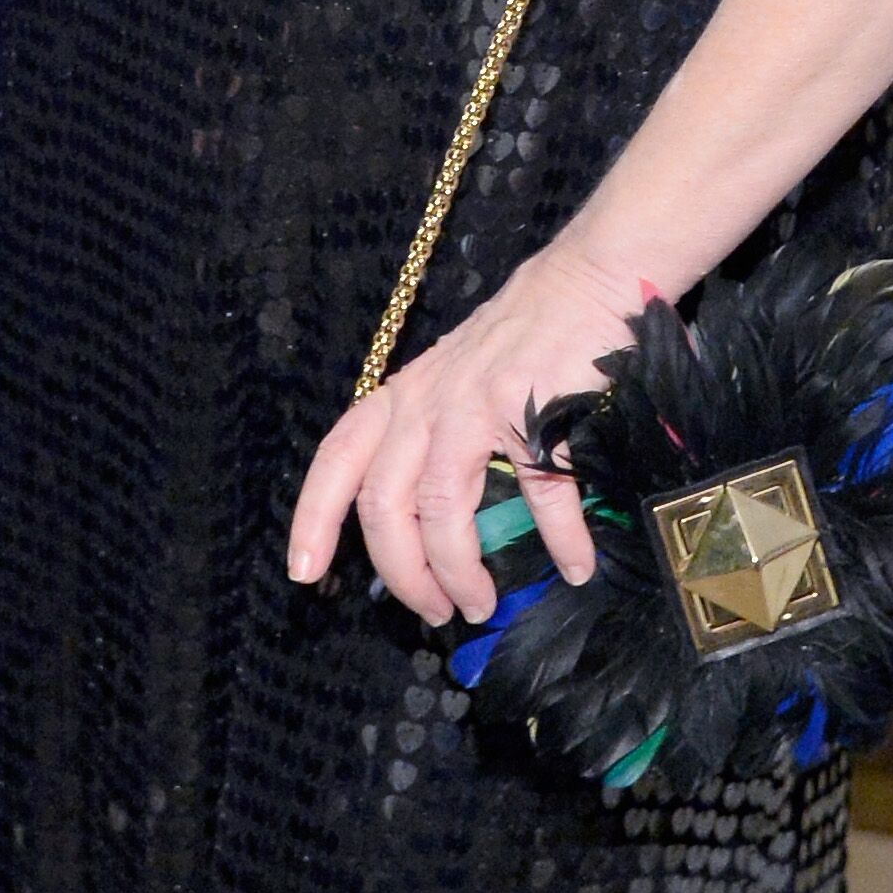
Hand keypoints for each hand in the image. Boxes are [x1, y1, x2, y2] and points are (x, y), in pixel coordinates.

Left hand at [286, 238, 645, 627]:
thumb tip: (429, 532)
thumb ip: (432, 439)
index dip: (313, 518)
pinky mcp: (531, 409)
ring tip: (480, 603)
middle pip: (384, 504)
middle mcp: (427, 402)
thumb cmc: (521, 340)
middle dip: (401, 573)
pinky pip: (540, 496)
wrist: (587, 279)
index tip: (305, 573)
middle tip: (432, 612)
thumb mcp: (454, 381)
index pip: (337, 458)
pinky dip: (559, 544)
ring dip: (459, 571)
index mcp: (403, 398)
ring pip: (441, 508)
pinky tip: (575, 567)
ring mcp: (476, 404)